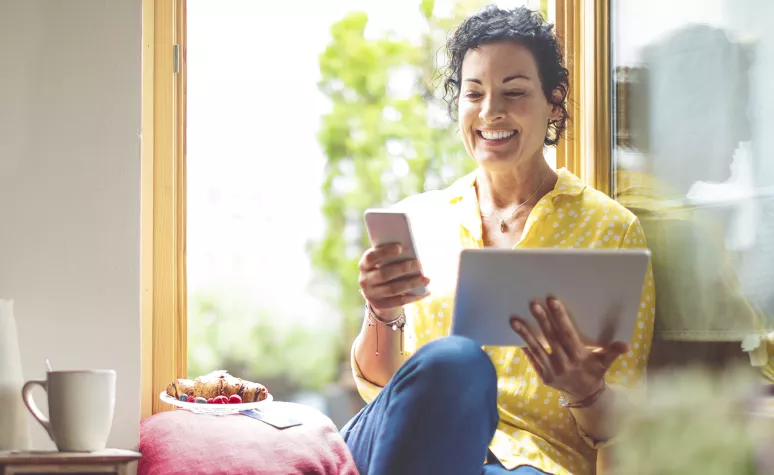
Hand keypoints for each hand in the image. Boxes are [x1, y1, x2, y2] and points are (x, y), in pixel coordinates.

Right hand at [358, 244, 429, 319]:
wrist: (378, 293)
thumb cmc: (385, 269)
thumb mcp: (383, 262)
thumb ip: (392, 256)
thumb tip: (411, 251)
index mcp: (364, 265)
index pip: (371, 257)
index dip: (384, 252)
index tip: (400, 247)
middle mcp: (364, 280)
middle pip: (384, 274)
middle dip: (402, 268)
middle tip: (419, 264)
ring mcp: (371, 294)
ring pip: (393, 289)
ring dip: (411, 284)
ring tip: (426, 279)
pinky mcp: (380, 305)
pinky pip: (399, 302)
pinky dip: (413, 297)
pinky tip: (425, 292)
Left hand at [509, 297, 626, 400]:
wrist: (584, 396)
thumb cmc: (594, 372)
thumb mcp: (605, 363)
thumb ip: (612, 352)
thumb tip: (626, 345)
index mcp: (579, 357)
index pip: (568, 334)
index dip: (560, 318)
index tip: (552, 301)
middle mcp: (564, 364)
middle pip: (551, 339)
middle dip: (542, 321)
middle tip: (533, 304)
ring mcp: (552, 371)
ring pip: (537, 349)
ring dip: (525, 334)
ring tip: (514, 320)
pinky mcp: (543, 376)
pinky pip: (532, 360)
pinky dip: (524, 348)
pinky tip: (516, 335)